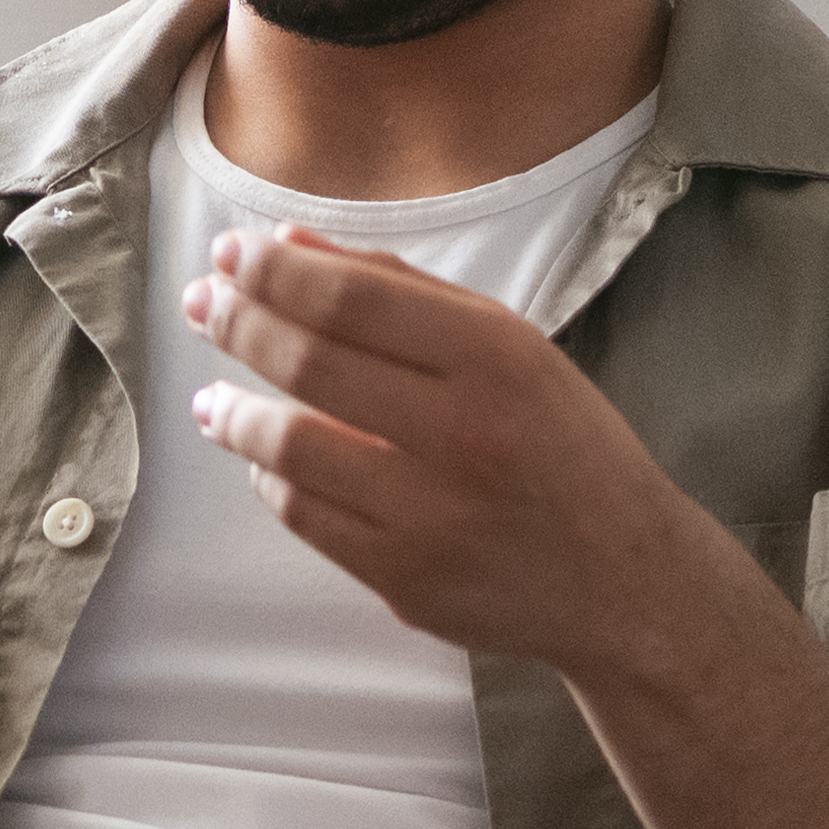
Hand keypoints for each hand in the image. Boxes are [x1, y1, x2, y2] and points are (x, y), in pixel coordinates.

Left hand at [172, 226, 752, 679]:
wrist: (625, 582)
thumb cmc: (562, 448)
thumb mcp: (510, 349)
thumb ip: (403, 292)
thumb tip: (288, 245)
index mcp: (499, 360)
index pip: (352, 299)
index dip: (273, 271)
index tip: (231, 253)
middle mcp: (466, 435)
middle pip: (309, 363)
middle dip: (238, 324)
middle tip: (203, 306)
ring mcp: (432, 516)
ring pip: (289, 448)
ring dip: (232, 413)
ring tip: (212, 399)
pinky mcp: (405, 581)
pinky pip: (304, 517)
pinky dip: (271, 478)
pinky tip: (266, 459)